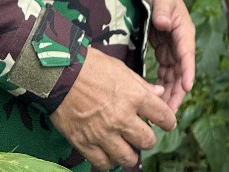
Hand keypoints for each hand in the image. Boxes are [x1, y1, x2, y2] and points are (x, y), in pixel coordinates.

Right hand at [50, 47, 175, 169]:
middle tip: (143, 135)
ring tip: (128, 149)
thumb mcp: (120, 69)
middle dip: (149, 139)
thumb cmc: (91, 66)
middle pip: (147, 141)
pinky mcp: (84, 142)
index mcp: (134, 96)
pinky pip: (102, 163)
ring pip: (127, 158)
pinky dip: (108, 161)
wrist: (59, 74)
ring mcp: (103, 133)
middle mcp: (121, 118)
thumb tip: (158, 92)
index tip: (168, 123)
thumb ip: (141, 84)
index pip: (163, 116)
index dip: (169, 122)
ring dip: (131, 155)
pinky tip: (108, 154)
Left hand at [148, 0, 195, 110]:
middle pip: (182, 72)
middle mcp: (181, 43)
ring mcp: (173, 49)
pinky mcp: (164, 51)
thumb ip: (163, 11)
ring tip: (162, 112)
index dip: (187, 71)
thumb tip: (164, 23)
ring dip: (170, 93)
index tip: (187, 88)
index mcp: (184, 32)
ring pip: (174, 76)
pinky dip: (162, 85)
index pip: (187, 55)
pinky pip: (165, 72)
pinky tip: (156, 98)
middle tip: (170, 112)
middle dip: (178, 92)